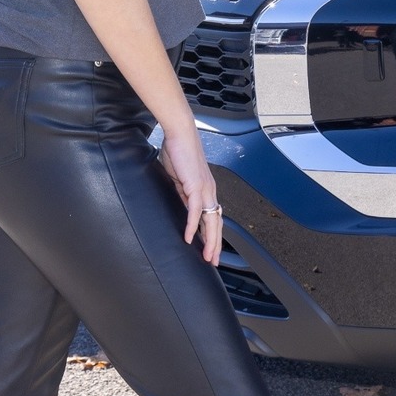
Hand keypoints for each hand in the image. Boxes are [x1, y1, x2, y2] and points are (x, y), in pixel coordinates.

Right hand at [157, 128, 223, 264]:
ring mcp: (204, 189)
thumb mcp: (179, 178)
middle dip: (215, 244)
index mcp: (205, 189)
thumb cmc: (178, 151)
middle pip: (216, 223)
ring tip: (207, 256)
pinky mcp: (195, 185)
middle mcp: (209, 191)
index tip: (210, 250)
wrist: (180, 133)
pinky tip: (189, 238)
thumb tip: (180, 204)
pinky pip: (195, 210)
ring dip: (209, 241)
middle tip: (213, 261)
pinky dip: (193, 225)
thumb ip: (182, 192)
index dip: (212, 235)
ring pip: (211, 220)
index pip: (212, 217)